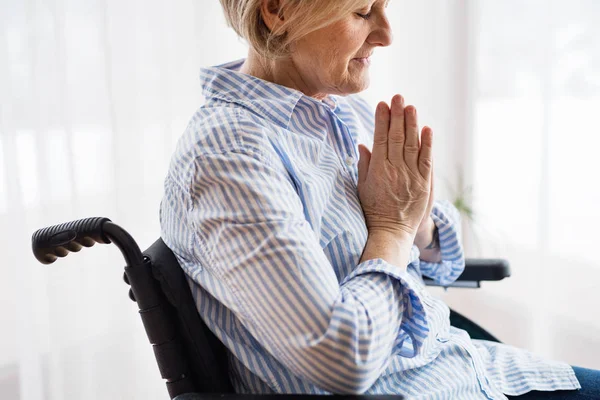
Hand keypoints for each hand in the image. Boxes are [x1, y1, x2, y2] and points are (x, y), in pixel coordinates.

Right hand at [357, 94, 432, 239]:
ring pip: (412, 144)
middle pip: (397, 137)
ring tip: (411, 106)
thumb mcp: (362, 188)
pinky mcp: (424, 184)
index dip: (381, 120)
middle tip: (398, 97)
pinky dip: (427, 143)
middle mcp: (395, 170)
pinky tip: (427, 128)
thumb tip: (363, 145)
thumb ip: (363, 166)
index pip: (380, 139)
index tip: (382, 105)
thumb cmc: (373, 211)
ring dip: (412, 123)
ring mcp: (411, 176)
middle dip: (397, 115)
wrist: (391, 232)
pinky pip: (427, 159)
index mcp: (377, 170)